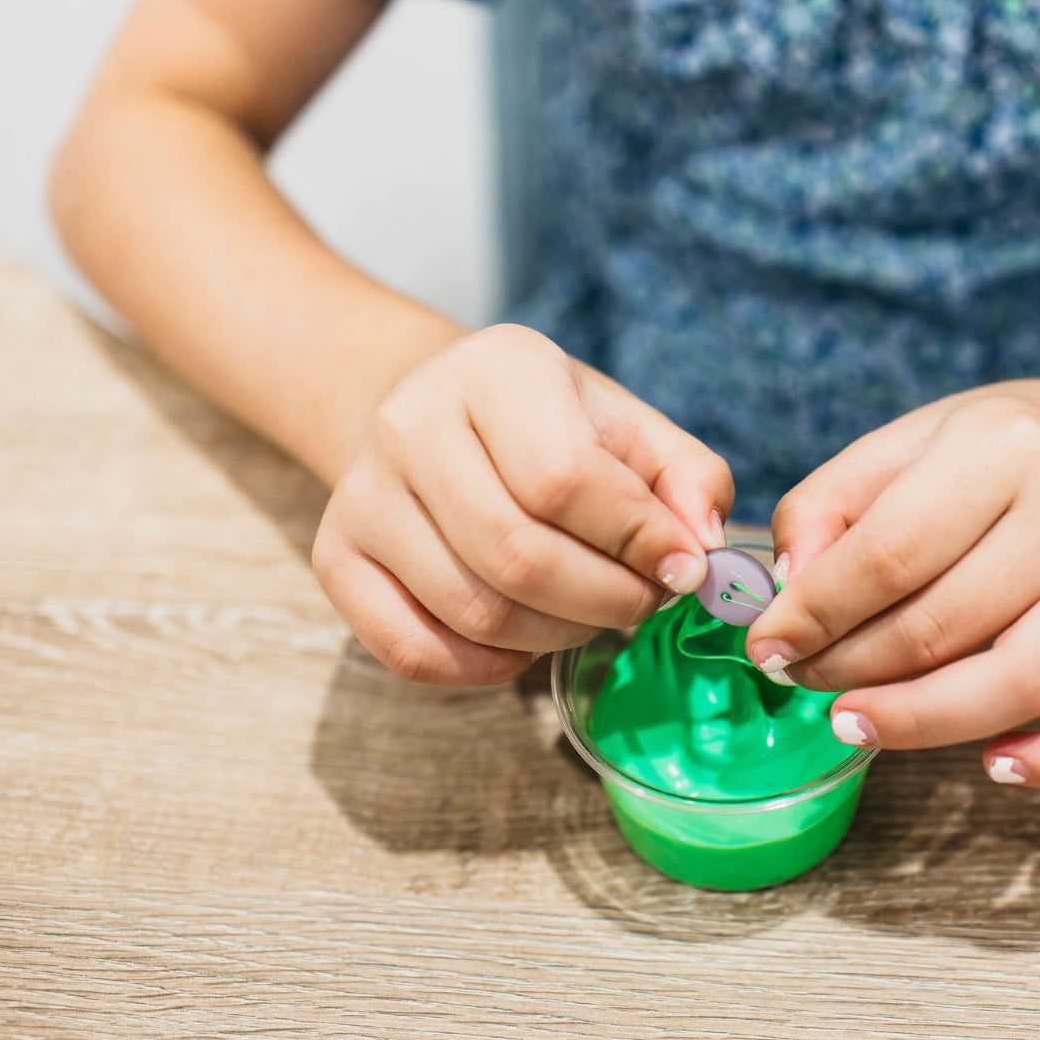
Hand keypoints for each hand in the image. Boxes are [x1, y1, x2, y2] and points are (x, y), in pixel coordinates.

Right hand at [313, 325, 731, 685]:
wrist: (433, 412)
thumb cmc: (550, 427)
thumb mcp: (629, 427)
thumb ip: (688, 479)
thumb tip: (702, 550)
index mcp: (496, 369)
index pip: (565, 479)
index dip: (636, 541)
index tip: (683, 568)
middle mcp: (411, 424)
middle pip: (518, 556)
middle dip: (606, 600)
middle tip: (643, 601)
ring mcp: (362, 495)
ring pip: (474, 612)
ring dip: (557, 636)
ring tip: (591, 612)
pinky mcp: (336, 557)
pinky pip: (413, 651)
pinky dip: (485, 669)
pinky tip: (525, 640)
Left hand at [745, 383, 1039, 789]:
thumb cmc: (994, 452)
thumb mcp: (905, 442)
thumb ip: (829, 504)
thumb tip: (786, 590)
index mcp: (1006, 446)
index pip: (890, 553)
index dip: (814, 612)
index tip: (767, 645)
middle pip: (944, 626)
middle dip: (851, 668)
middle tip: (804, 678)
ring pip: (1020, 684)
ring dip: (922, 723)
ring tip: (856, 723)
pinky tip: (998, 766)